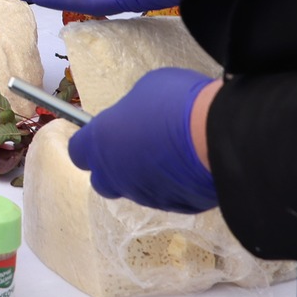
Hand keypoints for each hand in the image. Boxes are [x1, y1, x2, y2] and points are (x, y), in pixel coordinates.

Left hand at [68, 67, 218, 212]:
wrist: (218, 136)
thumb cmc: (176, 103)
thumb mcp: (145, 90)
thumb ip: (130, 112)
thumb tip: (134, 121)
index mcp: (102, 142)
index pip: (78, 151)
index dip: (89, 142)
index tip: (103, 131)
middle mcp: (117, 175)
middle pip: (102, 180)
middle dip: (112, 166)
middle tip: (134, 145)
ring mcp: (145, 195)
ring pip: (135, 189)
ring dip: (144, 173)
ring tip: (169, 150)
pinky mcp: (174, 207)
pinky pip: (165, 195)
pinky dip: (171, 183)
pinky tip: (188, 164)